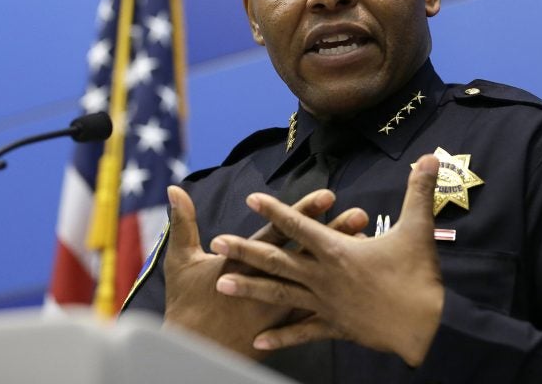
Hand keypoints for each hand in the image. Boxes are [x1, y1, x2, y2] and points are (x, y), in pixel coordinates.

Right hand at [162, 185, 367, 357]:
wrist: (191, 352)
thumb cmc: (186, 304)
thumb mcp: (180, 260)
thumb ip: (183, 222)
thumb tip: (174, 189)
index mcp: (245, 261)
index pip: (280, 231)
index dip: (304, 212)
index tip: (328, 196)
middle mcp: (268, 281)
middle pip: (307, 253)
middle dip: (334, 233)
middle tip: (361, 215)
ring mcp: (278, 305)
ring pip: (317, 280)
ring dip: (341, 263)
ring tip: (367, 245)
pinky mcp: (283, 325)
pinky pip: (315, 310)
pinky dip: (336, 296)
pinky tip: (357, 285)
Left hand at [211, 154, 444, 366]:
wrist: (426, 329)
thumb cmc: (419, 277)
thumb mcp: (419, 229)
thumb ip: (418, 191)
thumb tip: (431, 155)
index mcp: (337, 252)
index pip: (299, 225)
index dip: (275, 210)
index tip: (251, 199)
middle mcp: (323, 277)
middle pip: (277, 261)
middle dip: (245, 250)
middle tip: (216, 242)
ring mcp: (325, 305)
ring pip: (279, 295)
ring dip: (249, 288)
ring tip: (220, 283)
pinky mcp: (334, 328)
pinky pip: (301, 332)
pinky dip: (280, 337)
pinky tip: (258, 342)